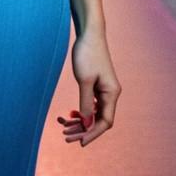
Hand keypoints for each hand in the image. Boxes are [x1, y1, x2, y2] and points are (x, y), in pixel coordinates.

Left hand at [57, 27, 119, 147]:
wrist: (89, 33)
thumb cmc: (87, 54)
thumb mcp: (84, 81)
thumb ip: (85, 104)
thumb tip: (85, 124)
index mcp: (111, 93)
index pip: (105, 122)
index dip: (92, 134)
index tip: (79, 143)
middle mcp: (110, 94)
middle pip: (98, 120)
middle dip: (82, 129)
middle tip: (65, 136)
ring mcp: (103, 90)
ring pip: (92, 113)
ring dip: (79, 121)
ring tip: (63, 126)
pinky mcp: (96, 85)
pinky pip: (89, 104)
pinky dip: (80, 111)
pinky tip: (69, 114)